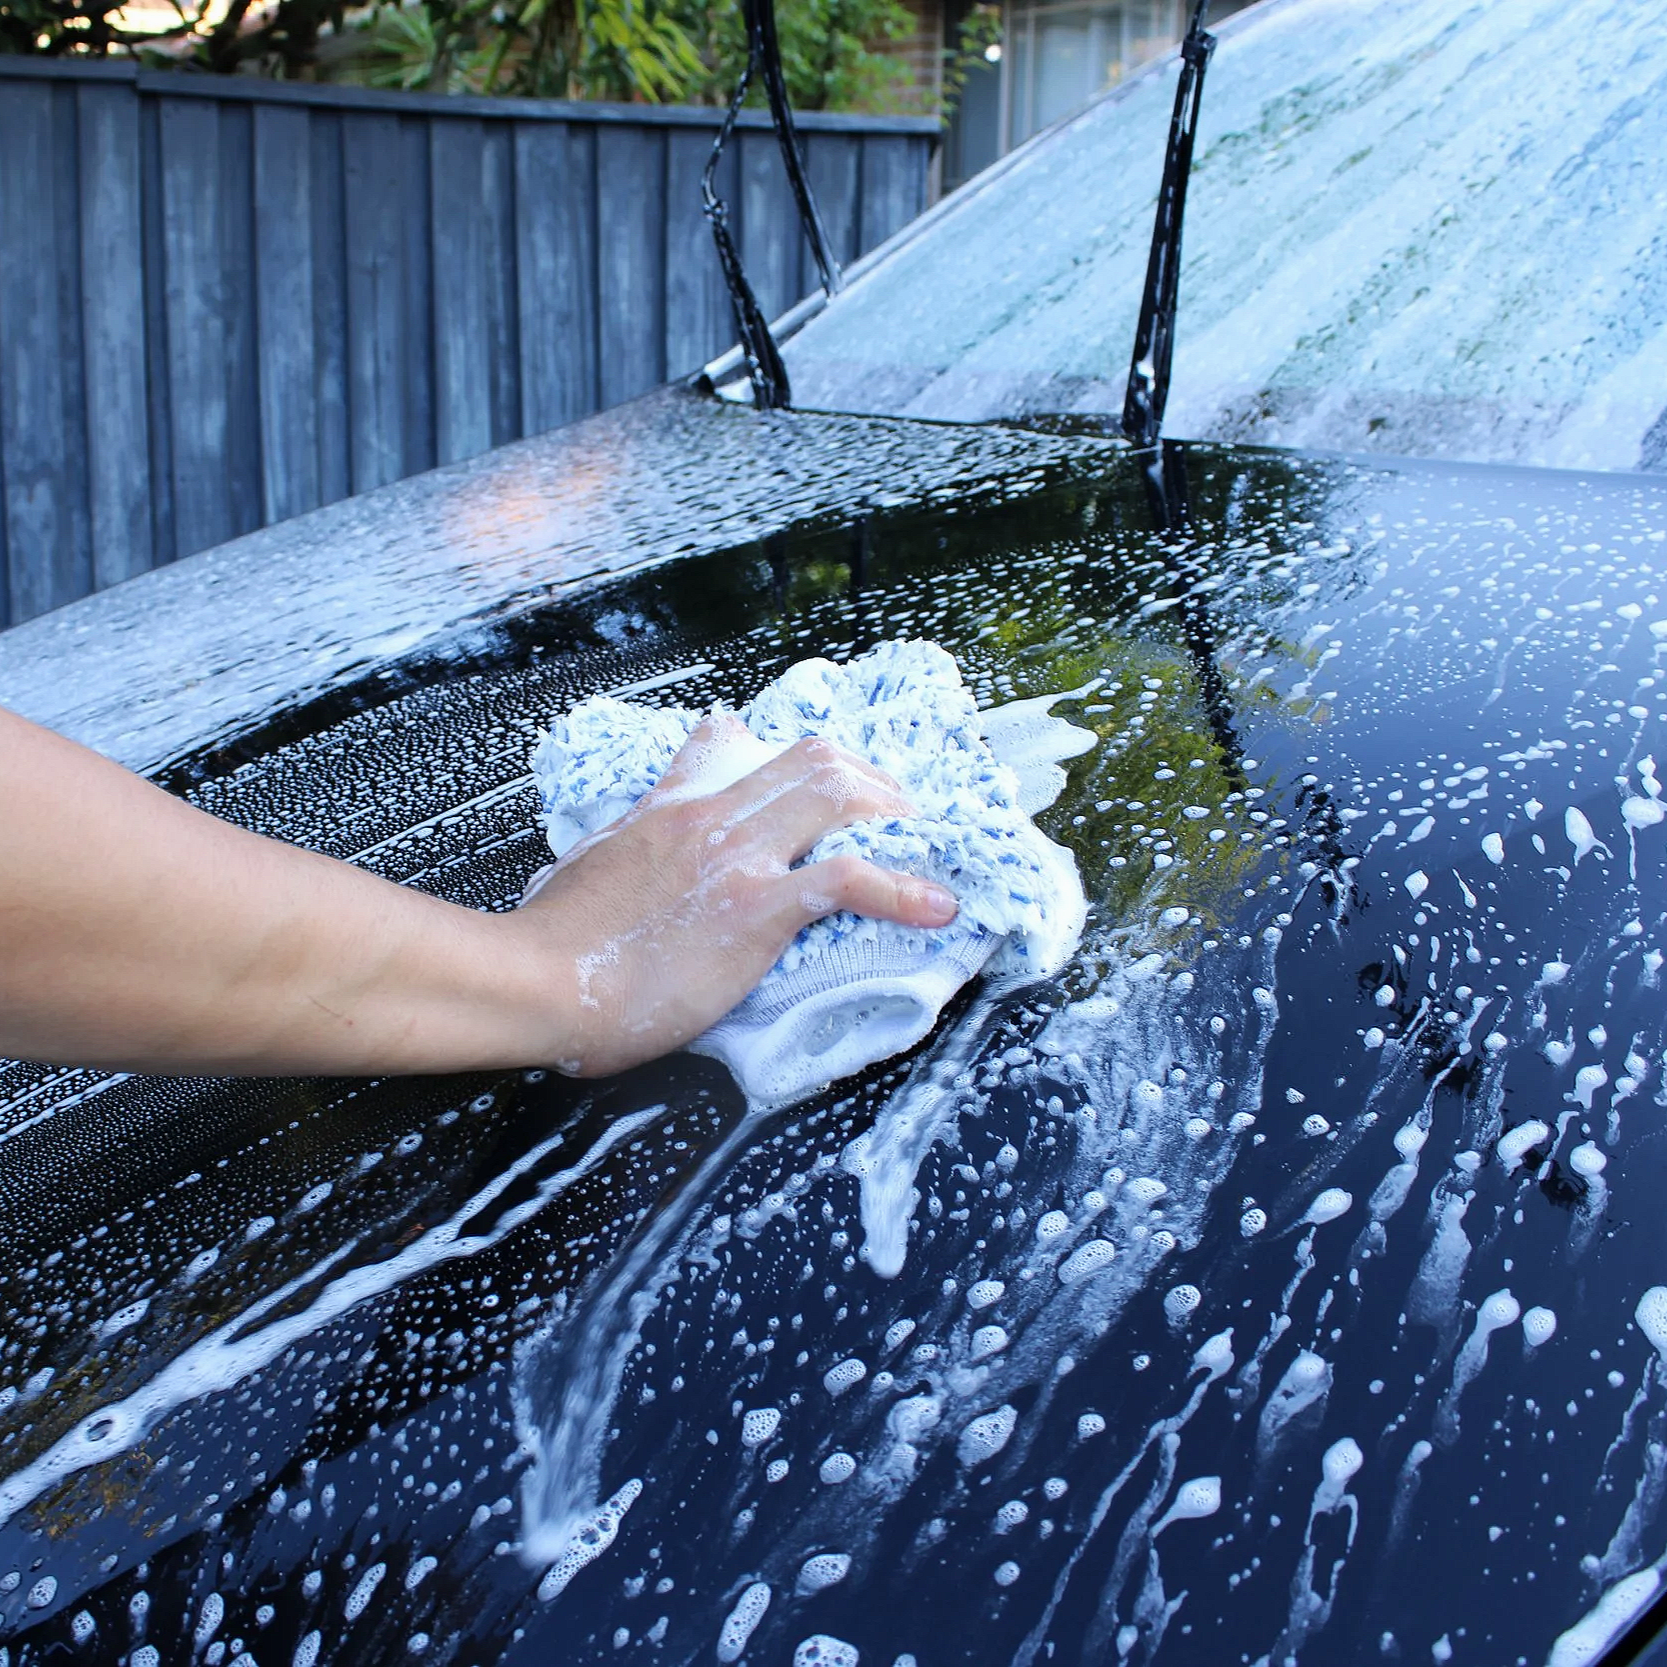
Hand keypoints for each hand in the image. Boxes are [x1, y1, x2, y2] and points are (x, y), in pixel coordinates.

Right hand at [514, 714, 957, 1076]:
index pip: (726, 740)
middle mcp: (708, 817)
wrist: (534, 980)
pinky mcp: (752, 908)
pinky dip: (902, 891)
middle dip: (869, 778)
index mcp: (669, 808)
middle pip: (809, 758)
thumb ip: (620, 852)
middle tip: (896, 811)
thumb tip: (615, 863)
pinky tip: (936, 909)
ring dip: (892, 815)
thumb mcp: (587, 870)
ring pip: (835, 795)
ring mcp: (733, 857)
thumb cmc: (554, 943)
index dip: (780, 749)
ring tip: (925, 843)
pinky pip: (844, 881)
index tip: (817, 774)